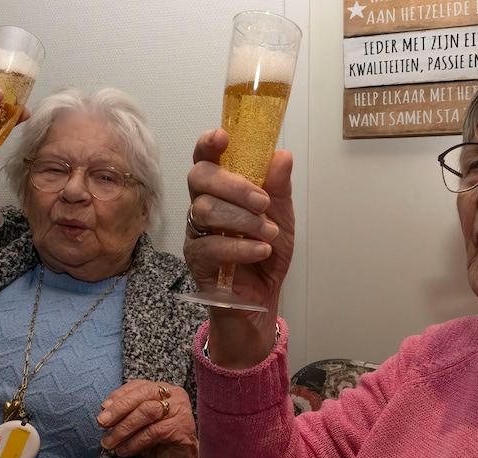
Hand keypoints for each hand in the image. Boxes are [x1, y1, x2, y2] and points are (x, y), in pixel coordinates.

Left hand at [97, 380, 198, 457]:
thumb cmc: (158, 443)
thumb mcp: (139, 425)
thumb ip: (126, 414)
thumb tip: (104, 409)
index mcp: (164, 390)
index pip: (139, 385)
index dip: (119, 395)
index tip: (102, 408)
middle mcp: (175, 396)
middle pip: (143, 395)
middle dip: (119, 409)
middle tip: (101, 423)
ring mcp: (181, 411)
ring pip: (147, 412)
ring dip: (124, 428)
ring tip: (109, 442)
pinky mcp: (182, 429)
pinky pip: (153, 432)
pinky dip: (134, 442)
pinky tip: (123, 451)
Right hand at [183, 128, 294, 366]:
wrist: (262, 299)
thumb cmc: (265, 253)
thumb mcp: (282, 218)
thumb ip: (279, 188)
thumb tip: (281, 155)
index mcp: (220, 189)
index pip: (205, 158)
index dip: (208, 143)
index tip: (223, 137)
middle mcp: (202, 205)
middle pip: (199, 178)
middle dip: (234, 185)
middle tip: (263, 202)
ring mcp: (195, 232)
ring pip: (205, 210)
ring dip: (243, 220)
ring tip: (269, 233)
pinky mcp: (196, 260)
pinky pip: (210, 246)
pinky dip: (241, 248)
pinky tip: (260, 251)